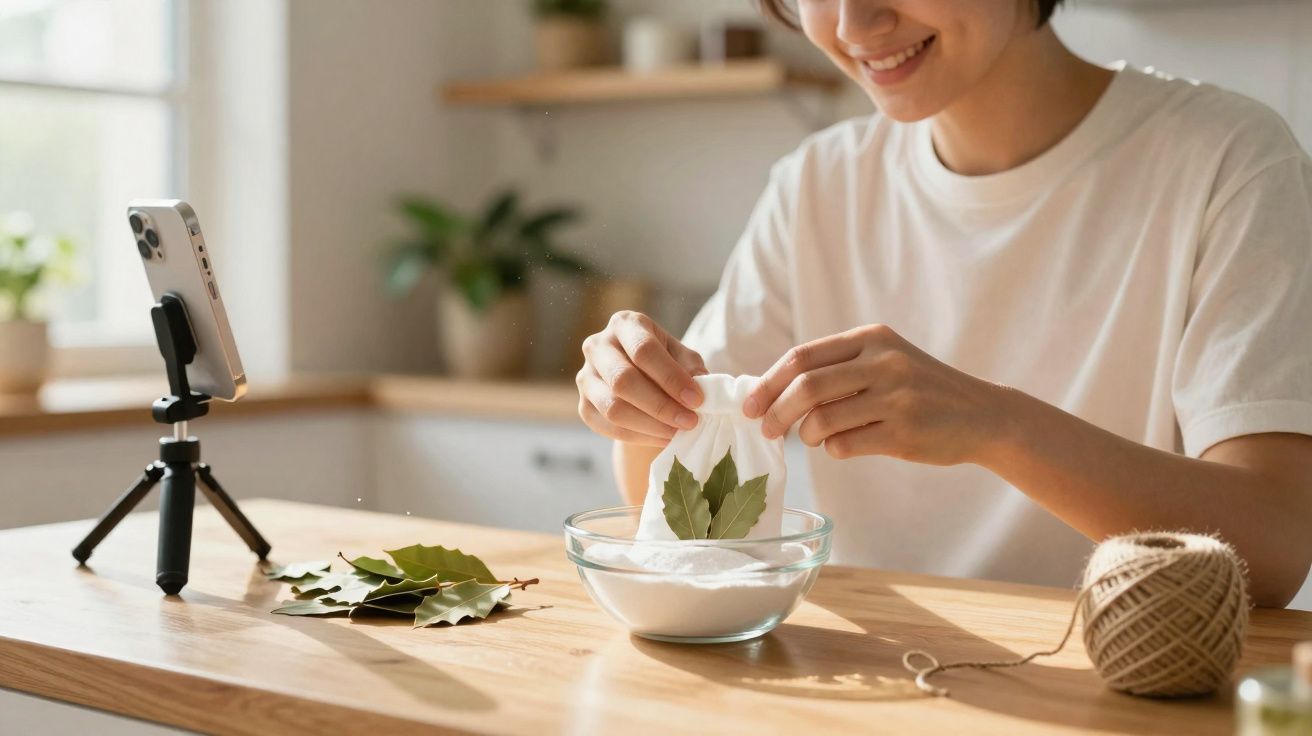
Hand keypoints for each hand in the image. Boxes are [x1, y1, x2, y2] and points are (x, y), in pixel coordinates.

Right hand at [577, 311, 708, 446]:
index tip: (696, 400)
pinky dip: (639, 437)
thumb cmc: (666, 362)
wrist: (642, 379)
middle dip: (661, 406)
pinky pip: (608, 427)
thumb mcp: (683, 357)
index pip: (644, 350)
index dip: (671, 377)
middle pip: (623, 380)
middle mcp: (597, 346)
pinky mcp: (583, 406)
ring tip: (678, 433)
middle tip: (690, 422)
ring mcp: (586, 377)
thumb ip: (693, 370)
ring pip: (613, 408)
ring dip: (650, 425)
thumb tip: (702, 390)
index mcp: (624, 324)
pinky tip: (663, 438)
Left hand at [743, 324, 1011, 464]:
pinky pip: (845, 445)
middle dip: (776, 411)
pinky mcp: (904, 432)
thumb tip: (773, 392)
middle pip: (806, 386)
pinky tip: (842, 446)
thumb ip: (838, 369)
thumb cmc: (921, 391)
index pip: (803, 356)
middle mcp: (883, 362)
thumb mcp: (885, 361)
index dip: (768, 382)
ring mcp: (896, 397)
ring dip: (806, 434)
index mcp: (872, 338)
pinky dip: (833, 449)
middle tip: (765, 429)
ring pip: (822, 419)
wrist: (982, 415)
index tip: (750, 404)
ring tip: (812, 438)